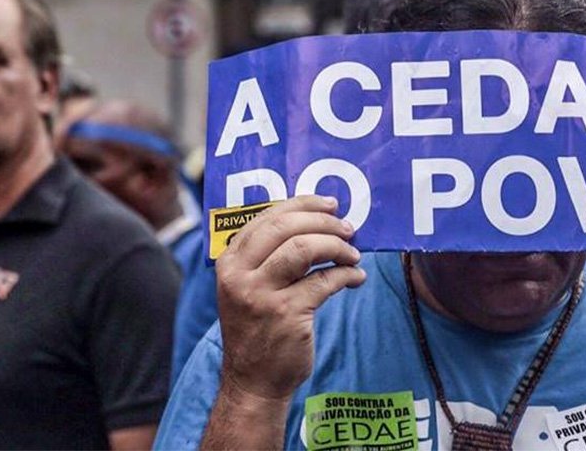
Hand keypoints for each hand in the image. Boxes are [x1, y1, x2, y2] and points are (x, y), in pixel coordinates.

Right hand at [215, 195, 365, 401]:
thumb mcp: (247, 287)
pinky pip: (325, 282)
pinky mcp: (287, 315)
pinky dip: (347, 275)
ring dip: (337, 247)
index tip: (330, 205)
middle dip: (323, 222)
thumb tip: (315, 221)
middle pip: (286, 227)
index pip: (267, 218)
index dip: (302, 205)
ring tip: (353, 254)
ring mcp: (262, 295)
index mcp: (229, 262)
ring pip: (305, 249)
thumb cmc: (258, 327)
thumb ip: (268, 256)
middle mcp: (239, 275)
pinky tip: (356, 278)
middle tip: (348, 228)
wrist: (253, 380)